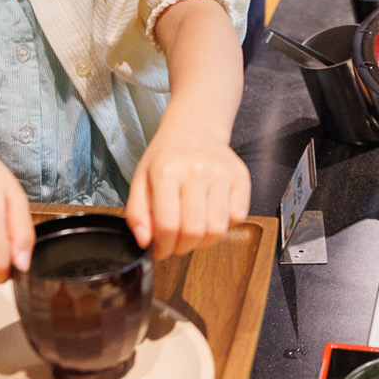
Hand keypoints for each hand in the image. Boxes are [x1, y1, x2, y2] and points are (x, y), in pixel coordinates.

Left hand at [125, 125, 250, 259]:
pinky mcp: (241, 177)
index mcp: (167, 171)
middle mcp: (196, 170)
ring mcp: (222, 173)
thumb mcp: (141, 180)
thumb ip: (137, 213)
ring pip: (218, 229)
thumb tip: (145, 242)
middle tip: (176, 244)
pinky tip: (210, 215)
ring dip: (203, 241)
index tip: (161, 250)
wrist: (194, 129)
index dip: (164, 247)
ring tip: (193, 232)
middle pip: (194, 231)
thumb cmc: (166, 157)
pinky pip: (238, 218)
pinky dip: (225, 225)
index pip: (168, 226)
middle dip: (182, 247)